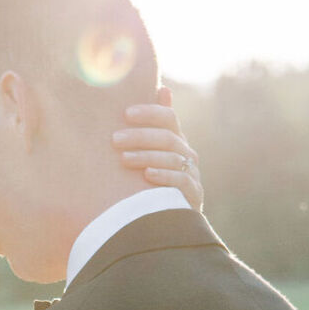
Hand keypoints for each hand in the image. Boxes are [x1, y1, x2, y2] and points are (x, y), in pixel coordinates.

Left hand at [113, 85, 202, 210]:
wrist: (169, 221)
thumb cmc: (152, 183)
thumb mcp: (149, 155)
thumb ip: (153, 127)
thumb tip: (162, 87)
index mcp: (177, 141)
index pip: (168, 118)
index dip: (149, 113)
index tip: (126, 113)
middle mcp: (187, 154)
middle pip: (167, 137)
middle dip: (140, 136)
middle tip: (114, 139)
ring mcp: (192, 174)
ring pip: (172, 158)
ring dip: (146, 156)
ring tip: (123, 158)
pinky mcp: (194, 195)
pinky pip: (181, 181)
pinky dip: (164, 176)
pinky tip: (147, 175)